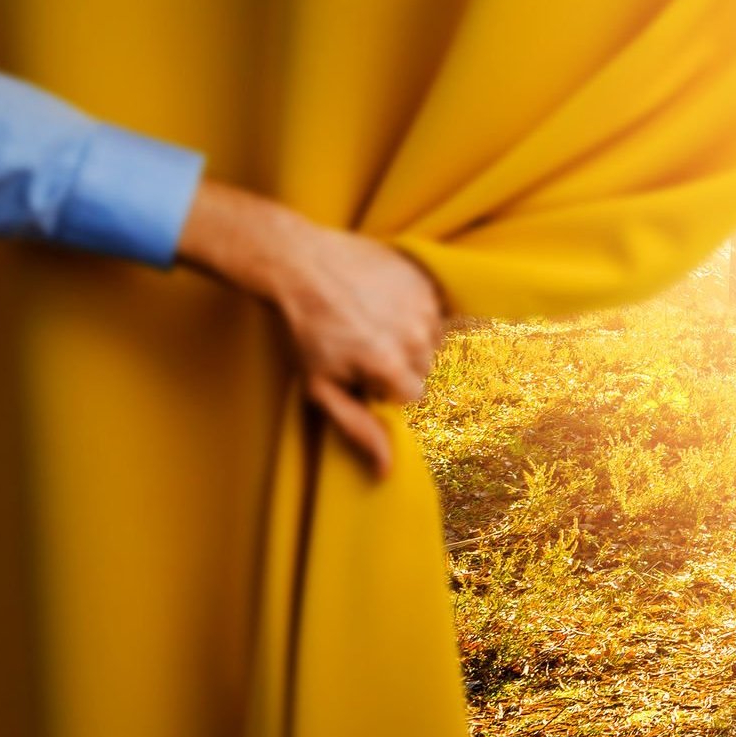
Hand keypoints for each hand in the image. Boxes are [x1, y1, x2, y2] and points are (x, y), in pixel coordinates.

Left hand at [174, 179, 446, 478]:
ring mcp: (424, 304)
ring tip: (371, 321)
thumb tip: (387, 471)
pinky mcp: (425, 280)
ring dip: (408, 337)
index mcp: (391, 366)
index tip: (360, 372)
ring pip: (431, 339)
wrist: (302, 264)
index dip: (385, 387)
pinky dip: (414, 310)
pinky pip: (433, 309)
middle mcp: (416, 335)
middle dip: (398, 364)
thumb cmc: (305, 330)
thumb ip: (357, 429)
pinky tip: (383, 302)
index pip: (412, 396)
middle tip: (362, 346)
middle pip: (424, 368)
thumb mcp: (320, 387)